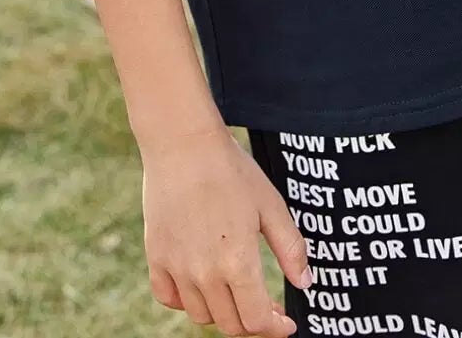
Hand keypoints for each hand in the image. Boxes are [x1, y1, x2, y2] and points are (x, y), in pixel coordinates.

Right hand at [141, 123, 309, 334]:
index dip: (275, 328)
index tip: (285, 323)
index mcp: (238, 262)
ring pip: (201, 315)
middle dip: (253, 322)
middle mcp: (205, 273)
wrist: (182, 142)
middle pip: (230, 325)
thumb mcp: (271, 204)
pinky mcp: (156, 255)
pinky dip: (184, 301)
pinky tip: (200, 284)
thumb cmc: (231, 169)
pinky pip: (168, 297)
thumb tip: (305, 284)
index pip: (257, 321)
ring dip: (222, 312)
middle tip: (265, 305)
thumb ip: (291, 248)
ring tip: (234, 290)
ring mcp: (176, 266)